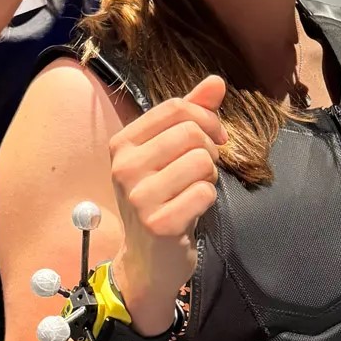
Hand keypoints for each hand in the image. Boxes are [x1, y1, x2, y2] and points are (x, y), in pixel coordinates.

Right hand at [107, 76, 227, 332]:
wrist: (148, 260)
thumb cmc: (162, 199)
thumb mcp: (169, 153)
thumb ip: (192, 114)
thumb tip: (217, 80)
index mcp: (123, 144)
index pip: (174, 107)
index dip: (205, 117)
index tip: (214, 137)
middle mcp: (124, 167)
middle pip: (191, 133)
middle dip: (209, 150)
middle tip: (204, 170)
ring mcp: (139, 196)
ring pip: (201, 161)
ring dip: (209, 176)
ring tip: (194, 190)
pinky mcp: (159, 222)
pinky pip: (204, 192)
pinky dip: (208, 200)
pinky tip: (193, 211)